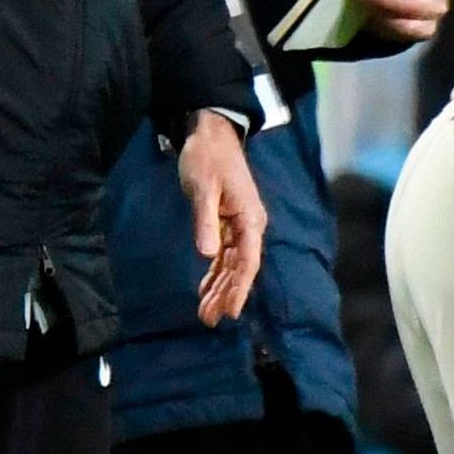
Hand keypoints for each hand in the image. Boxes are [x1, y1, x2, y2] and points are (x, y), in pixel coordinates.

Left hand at [181, 114, 265, 323]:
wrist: (210, 133)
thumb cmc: (207, 157)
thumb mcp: (203, 188)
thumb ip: (206, 221)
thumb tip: (208, 254)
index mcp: (250, 218)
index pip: (247, 261)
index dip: (239, 288)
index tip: (231, 311)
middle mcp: (249, 225)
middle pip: (240, 268)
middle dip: (226, 294)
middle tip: (209, 319)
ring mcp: (239, 225)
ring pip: (231, 264)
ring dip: (219, 288)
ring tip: (205, 313)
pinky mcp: (227, 222)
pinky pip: (223, 254)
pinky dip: (214, 272)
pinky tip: (205, 290)